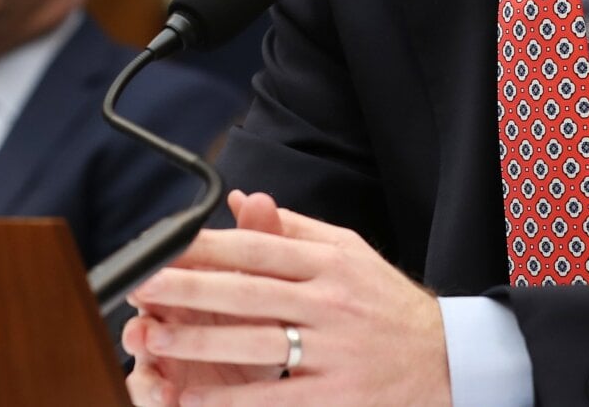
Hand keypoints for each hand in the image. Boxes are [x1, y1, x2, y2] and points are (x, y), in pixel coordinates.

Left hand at [124, 191, 451, 406]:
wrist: (449, 362)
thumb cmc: (386, 305)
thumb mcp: (351, 253)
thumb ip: (295, 229)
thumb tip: (244, 201)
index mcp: (330, 263)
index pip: (258, 249)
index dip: (207, 247)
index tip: (164, 246)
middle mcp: (331, 303)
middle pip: (247, 292)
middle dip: (187, 289)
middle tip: (139, 286)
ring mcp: (334, 352)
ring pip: (255, 344)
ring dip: (198, 343)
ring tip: (152, 339)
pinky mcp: (336, 398)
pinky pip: (273, 400)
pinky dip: (230, 402)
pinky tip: (193, 399)